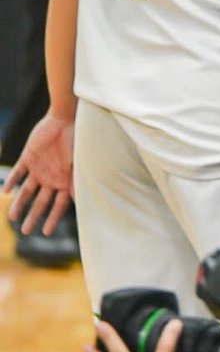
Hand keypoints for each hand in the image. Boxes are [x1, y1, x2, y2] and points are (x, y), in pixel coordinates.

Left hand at [5, 111, 74, 234]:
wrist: (65, 119)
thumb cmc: (77, 142)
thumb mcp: (79, 165)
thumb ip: (77, 183)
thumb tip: (81, 203)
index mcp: (66, 181)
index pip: (58, 205)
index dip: (52, 218)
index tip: (46, 233)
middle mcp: (52, 177)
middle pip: (41, 201)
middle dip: (33, 216)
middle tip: (25, 231)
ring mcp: (39, 168)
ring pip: (27, 190)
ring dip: (20, 203)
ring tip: (11, 216)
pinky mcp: (29, 157)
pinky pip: (18, 172)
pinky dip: (12, 181)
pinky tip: (6, 192)